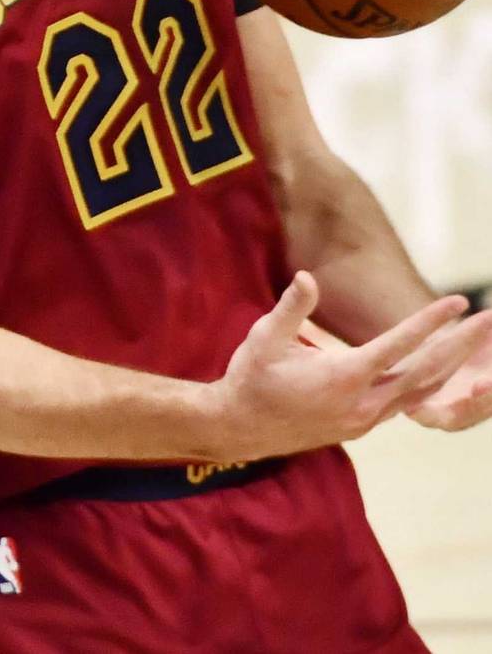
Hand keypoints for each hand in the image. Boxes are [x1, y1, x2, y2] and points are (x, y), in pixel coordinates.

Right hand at [206, 272, 491, 461]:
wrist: (239, 428)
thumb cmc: (249, 377)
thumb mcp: (264, 338)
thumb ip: (292, 308)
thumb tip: (307, 276)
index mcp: (342, 377)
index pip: (399, 344)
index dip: (431, 320)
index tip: (459, 300)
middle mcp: (361, 402)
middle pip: (425, 370)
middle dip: (461, 343)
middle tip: (491, 320)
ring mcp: (364, 419)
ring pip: (420, 390)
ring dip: (450, 365)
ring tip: (473, 341)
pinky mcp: (360, 428)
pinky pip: (404, 403)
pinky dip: (426, 384)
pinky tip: (437, 369)